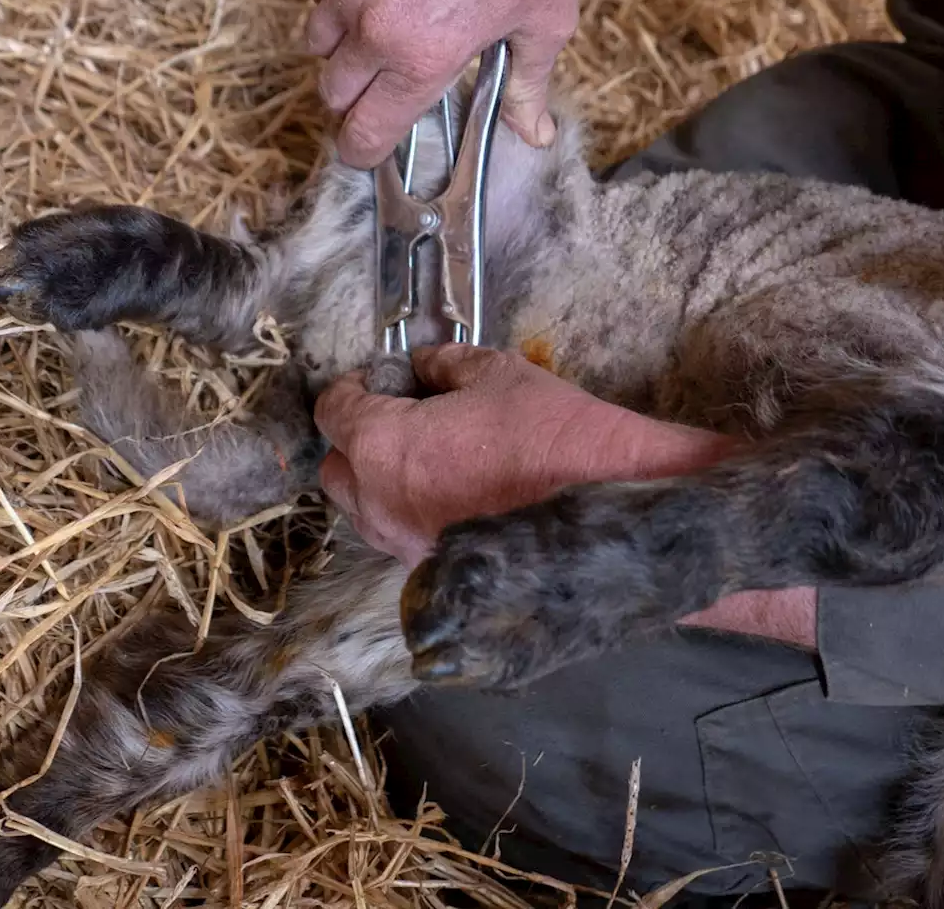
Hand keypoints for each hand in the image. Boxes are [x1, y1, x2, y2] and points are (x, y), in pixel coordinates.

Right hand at [305, 0, 578, 167]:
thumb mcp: (543, 21)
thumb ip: (530, 86)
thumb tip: (533, 133)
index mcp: (421, 60)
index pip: (365, 133)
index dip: (363, 153)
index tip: (369, 153)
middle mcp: (374, 29)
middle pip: (332, 95)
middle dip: (353, 103)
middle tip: (382, 94)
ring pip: (317, 45)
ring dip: (339, 53)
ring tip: (375, 42)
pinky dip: (336, 2)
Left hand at [314, 343, 731, 567]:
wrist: (609, 518)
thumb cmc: (551, 437)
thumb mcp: (501, 375)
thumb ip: (447, 365)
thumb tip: (424, 367)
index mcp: (381, 446)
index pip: (333, 410)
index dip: (355, 387)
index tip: (385, 379)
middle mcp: (378, 504)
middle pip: (337, 468)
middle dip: (359, 439)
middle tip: (405, 417)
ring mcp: (403, 549)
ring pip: (365, 511)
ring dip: (381, 481)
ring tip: (433, 460)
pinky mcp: (433, 579)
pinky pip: (401, 540)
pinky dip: (413, 515)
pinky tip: (457, 498)